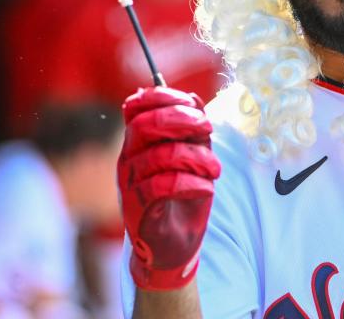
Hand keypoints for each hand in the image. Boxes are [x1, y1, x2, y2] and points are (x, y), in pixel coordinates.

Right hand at [117, 87, 220, 290]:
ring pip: (159, 156)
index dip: (162, 97)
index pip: (135, 106)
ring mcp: (129, 185)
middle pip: (145, 125)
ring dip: (196, 157)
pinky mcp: (137, 210)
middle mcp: (128, 159)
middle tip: (208, 128)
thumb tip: (193, 98)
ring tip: (215, 168)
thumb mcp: (193, 156)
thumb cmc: (183, 197)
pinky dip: (191, 183)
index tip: (194, 103)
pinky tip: (206, 188)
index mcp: (137, 142)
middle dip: (181, 120)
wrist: (173, 246)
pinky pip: (161, 187)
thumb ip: (192, 129)